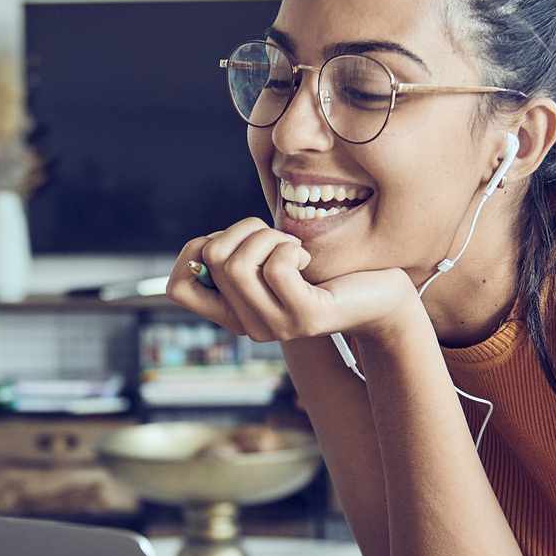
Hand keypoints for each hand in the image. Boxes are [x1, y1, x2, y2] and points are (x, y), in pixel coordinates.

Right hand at [166, 217, 419, 344]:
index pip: (177, 288)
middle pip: (212, 258)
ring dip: (267, 236)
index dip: (191, 251)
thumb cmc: (325, 271)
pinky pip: (277, 267)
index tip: (228, 240)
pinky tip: (307, 257)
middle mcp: (248, 326)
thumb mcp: (273, 261)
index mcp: (234, 312)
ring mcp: (275, 326)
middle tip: (275, 237)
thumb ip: (241, 256)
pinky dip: (290, 247)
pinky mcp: (305, 318)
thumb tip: (207, 246)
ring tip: (292, 246)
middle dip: (243, 228)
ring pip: (236, 263)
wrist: (379, 298)